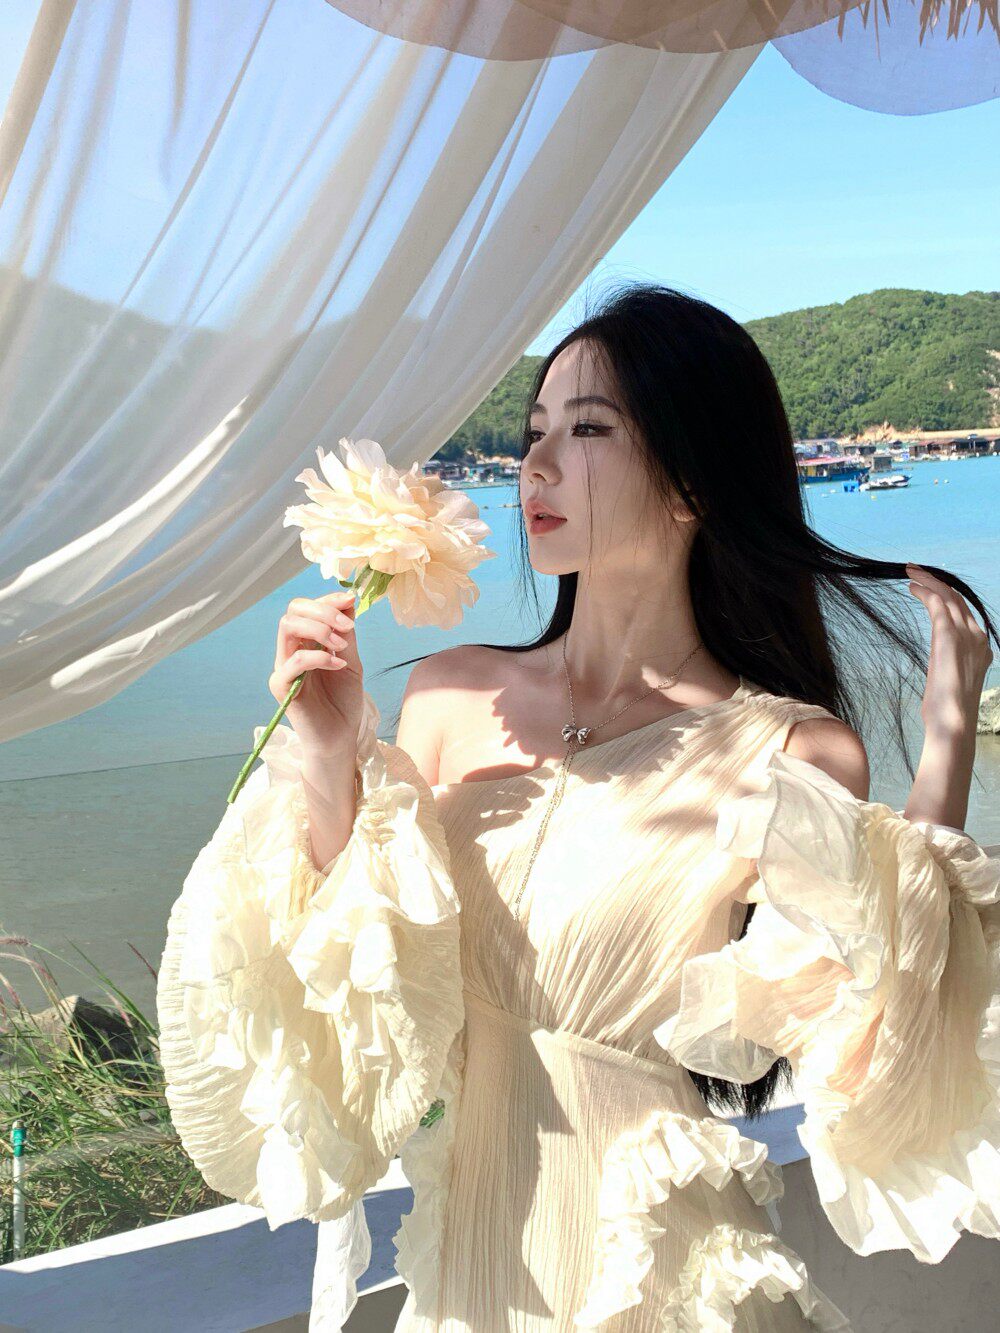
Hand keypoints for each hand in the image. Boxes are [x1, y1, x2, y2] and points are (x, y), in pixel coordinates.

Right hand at [269, 591, 363, 755]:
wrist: (340, 737)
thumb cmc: (343, 700)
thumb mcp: (351, 660)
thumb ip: (346, 633)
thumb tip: (348, 599)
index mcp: (305, 641)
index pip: (305, 607)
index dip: (327, 599)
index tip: (350, 600)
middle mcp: (290, 650)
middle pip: (292, 611)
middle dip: (323, 610)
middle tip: (347, 627)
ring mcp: (283, 667)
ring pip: (287, 627)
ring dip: (320, 629)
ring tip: (342, 646)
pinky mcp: (282, 686)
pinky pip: (293, 661)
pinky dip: (319, 657)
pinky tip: (339, 665)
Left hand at [906, 563, 991, 737]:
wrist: (952, 725)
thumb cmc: (947, 711)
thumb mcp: (951, 680)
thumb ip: (948, 663)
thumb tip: (939, 661)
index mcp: (981, 647)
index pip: (964, 612)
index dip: (947, 596)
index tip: (930, 588)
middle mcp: (978, 637)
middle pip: (958, 598)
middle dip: (937, 581)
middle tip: (917, 572)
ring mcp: (966, 635)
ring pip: (948, 595)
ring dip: (929, 581)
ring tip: (911, 573)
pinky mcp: (949, 636)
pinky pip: (937, 604)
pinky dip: (924, 591)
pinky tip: (911, 587)